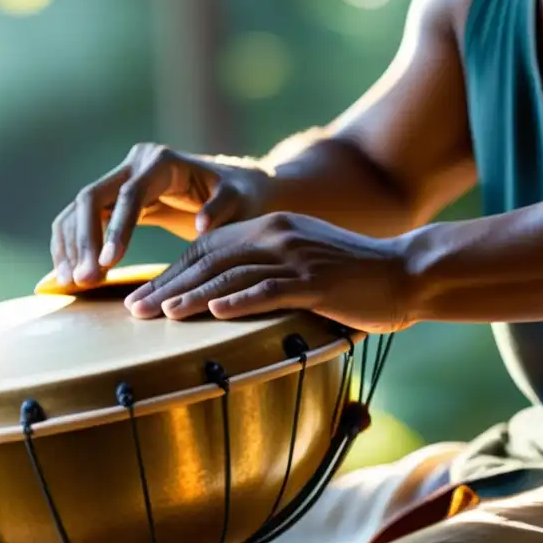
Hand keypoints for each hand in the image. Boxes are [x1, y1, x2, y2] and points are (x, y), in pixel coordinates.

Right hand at [51, 143, 272, 286]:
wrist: (241, 188)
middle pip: (92, 197)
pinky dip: (71, 245)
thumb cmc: (244, 197)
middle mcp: (135, 163)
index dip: (116, 229)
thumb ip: (224, 210)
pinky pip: (81, 219)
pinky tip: (67, 274)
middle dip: (84, 240)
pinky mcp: (114, 198)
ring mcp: (121, 178)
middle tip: (84, 280)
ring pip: (79, 208)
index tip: (109, 264)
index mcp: (163, 162)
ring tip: (71, 283)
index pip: (129, 195)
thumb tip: (199, 226)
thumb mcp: (242, 202)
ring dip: (70, 245)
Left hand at [123, 212, 413, 333]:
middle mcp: (276, 235)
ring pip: (232, 275)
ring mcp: (296, 257)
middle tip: (135, 309)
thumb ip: (264, 272)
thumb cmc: (352, 276)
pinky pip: (270, 290)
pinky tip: (213, 314)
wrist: (407, 271)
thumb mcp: (301, 262)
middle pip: (209, 261)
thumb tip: (222, 299)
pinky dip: (239, 302)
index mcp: (268, 228)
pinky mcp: (316, 282)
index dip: (172, 273)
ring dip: (192, 296)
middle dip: (169, 286)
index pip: (207, 249)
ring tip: (160, 314)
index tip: (143, 296)